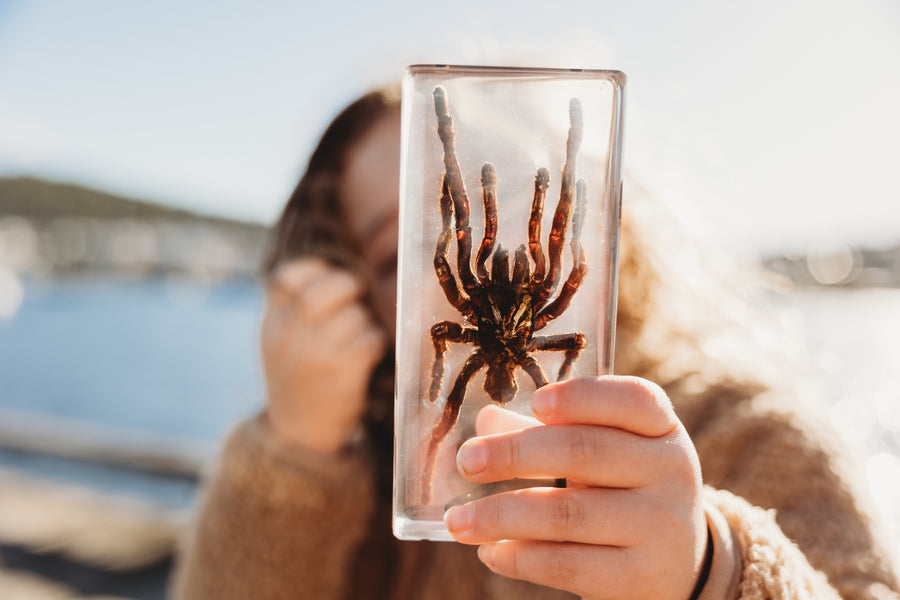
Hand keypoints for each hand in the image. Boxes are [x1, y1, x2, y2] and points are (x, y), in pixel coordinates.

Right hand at [260, 258, 386, 453]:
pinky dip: (374, 342)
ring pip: (356, 314)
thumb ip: (291, 306)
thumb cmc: (294, 378)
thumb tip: (325, 267)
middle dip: (349, 285)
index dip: (314, 269)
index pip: (289, 276)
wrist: (297, 433)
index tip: (324, 276)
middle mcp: (292, 335)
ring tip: (356, 336)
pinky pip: (371, 338)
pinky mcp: (344, 372)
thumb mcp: (277, 340)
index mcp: (273, 322)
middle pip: (329, 288)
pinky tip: (366, 353)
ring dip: (363, 321)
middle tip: (356, 293)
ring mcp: (318, 353)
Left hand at [444, 376, 706, 599]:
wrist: (676, 567)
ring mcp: (660, 527)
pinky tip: (491, 552)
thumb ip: (548, 434)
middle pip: (584, 451)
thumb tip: (486, 421)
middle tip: (466, 461)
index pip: (632, 399)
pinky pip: (568, 565)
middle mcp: (670, 471)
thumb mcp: (601, 454)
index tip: (534, 402)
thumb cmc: (622, 491)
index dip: (581, 397)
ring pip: (567, 513)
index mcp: (660, 428)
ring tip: (459, 520)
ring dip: (501, 515)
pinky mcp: (640, 577)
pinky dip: (520, 558)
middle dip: (514, 454)